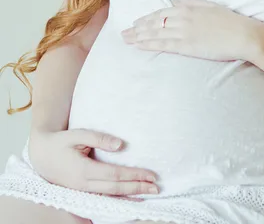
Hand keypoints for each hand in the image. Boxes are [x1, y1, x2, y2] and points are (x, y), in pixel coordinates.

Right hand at [28, 128, 158, 196]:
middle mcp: (84, 184)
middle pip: (116, 188)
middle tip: (156, 187)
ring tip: (148, 192)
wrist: (41, 155)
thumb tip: (121, 145)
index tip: (150, 174)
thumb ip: (99, 139)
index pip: (115, 174)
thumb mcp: (77, 134)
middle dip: (137, 187)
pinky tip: (131, 196)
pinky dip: (119, 197)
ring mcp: (83, 190)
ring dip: (131, 194)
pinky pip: (104, 196)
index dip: (133, 175)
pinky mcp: (83, 191)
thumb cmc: (60, 142)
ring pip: (111, 195)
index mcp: (83, 170)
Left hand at [121, 0, 261, 61]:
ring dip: (139, 36)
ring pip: (155, 33)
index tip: (136, 22)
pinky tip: (139, 46)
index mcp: (188, 8)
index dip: (147, 18)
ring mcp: (184, 32)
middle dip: (137, 28)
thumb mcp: (210, 5)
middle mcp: (182, 18)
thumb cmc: (230, 20)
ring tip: (126, 40)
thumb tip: (176, 0)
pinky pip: (164, 44)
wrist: (243, 34)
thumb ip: (191, 2)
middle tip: (124, 33)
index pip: (161, 12)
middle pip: (154, 22)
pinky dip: (149, 44)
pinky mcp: (187, 45)